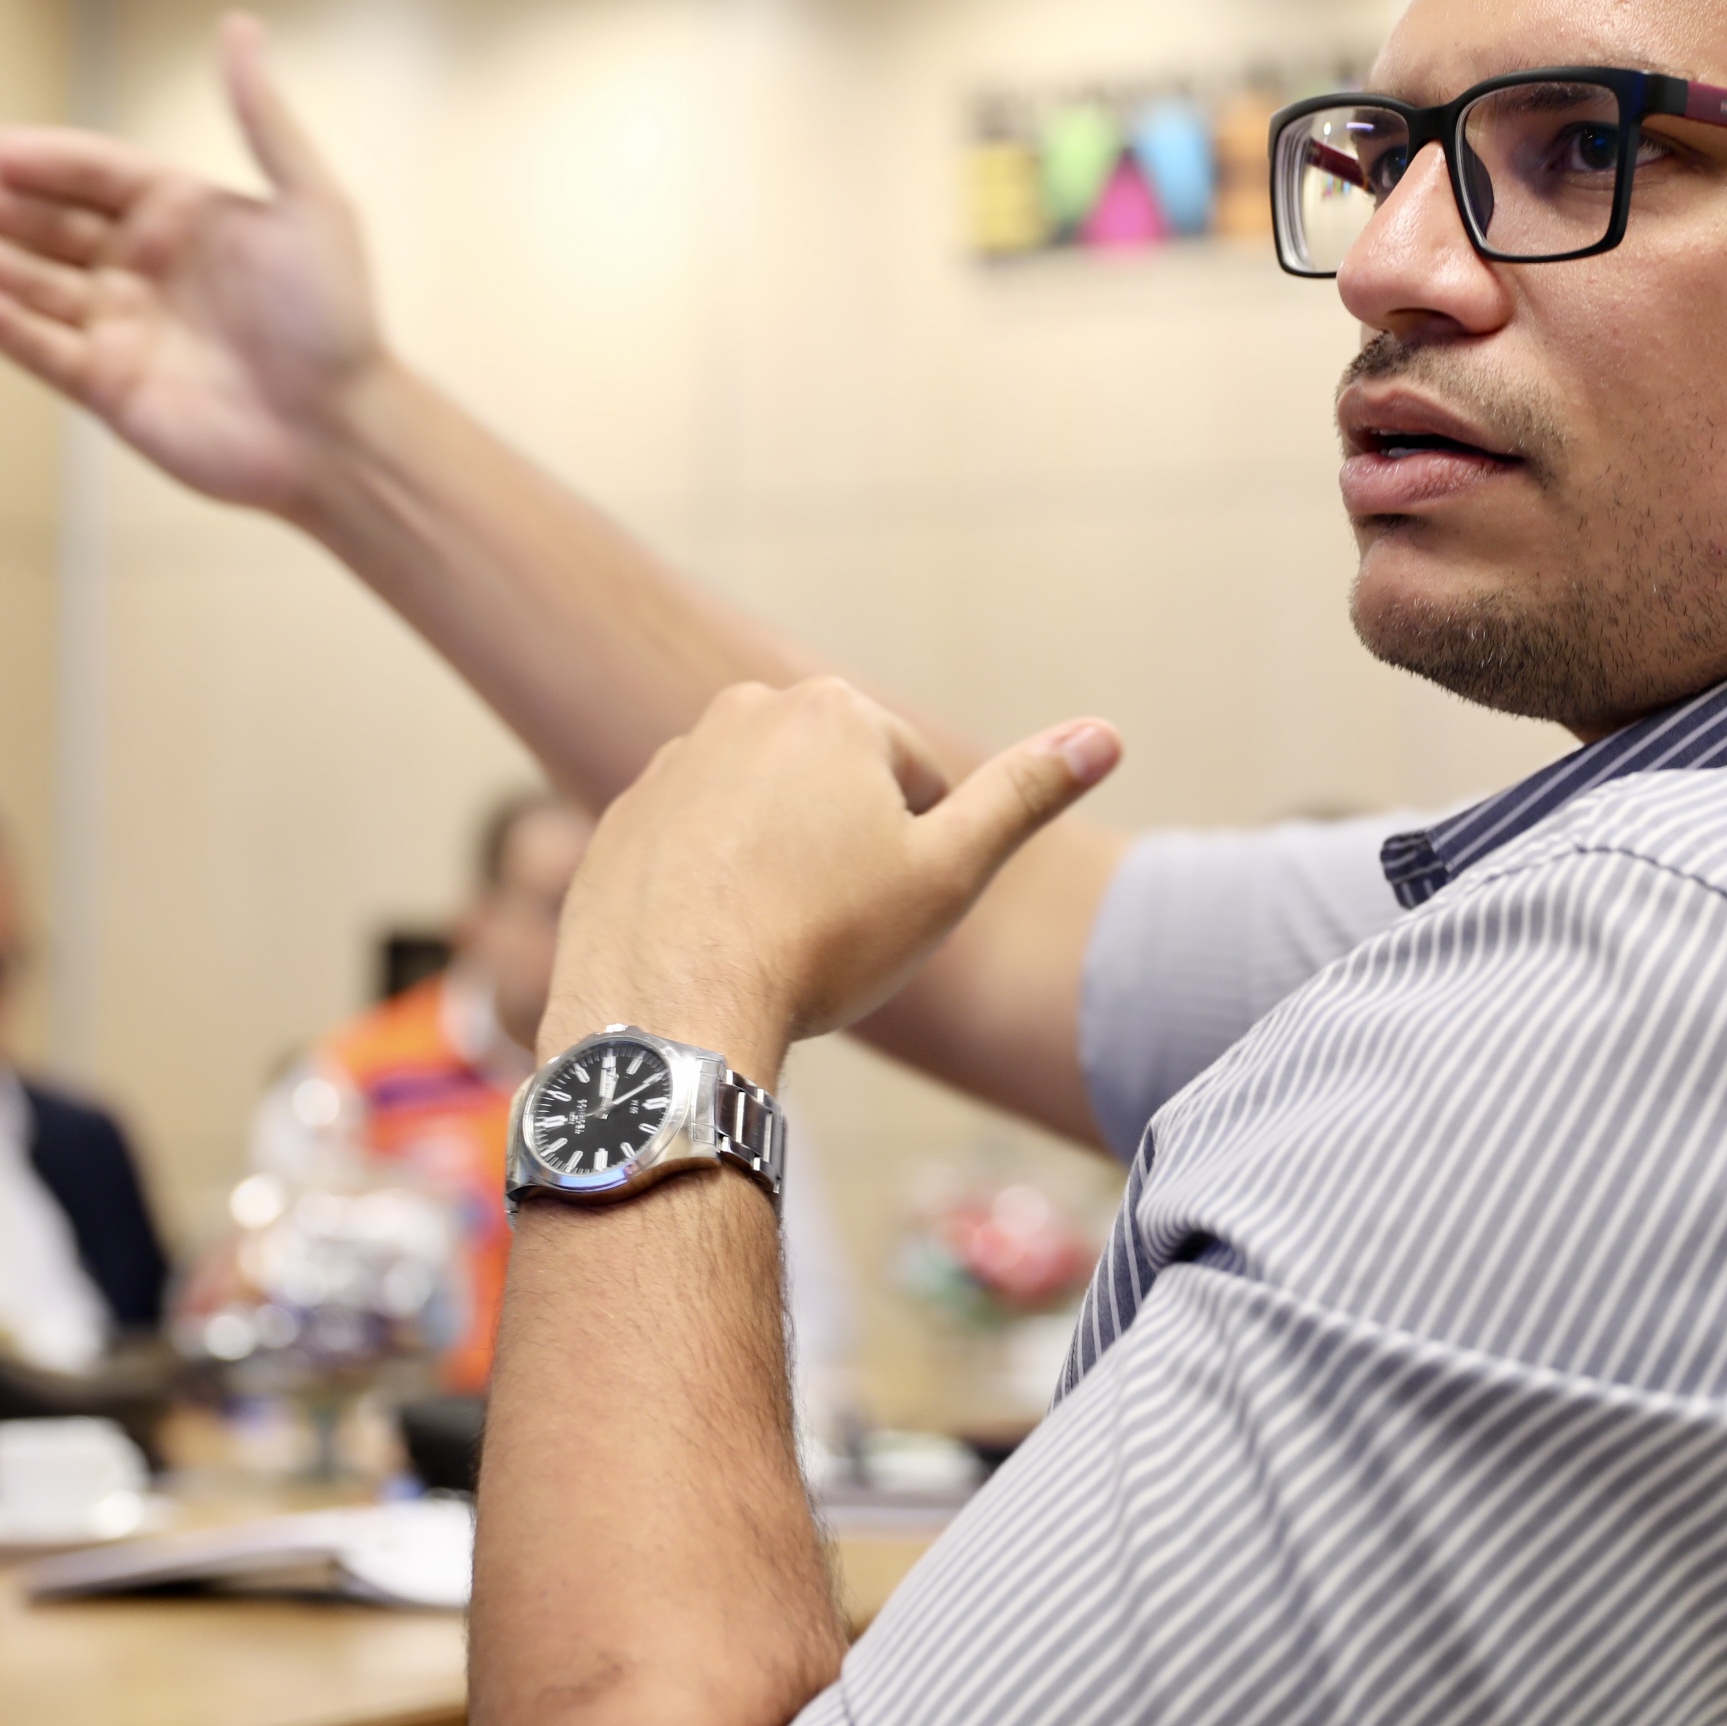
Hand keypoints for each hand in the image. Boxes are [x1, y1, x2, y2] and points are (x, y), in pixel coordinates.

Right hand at [0, 15, 387, 516]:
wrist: (342, 429)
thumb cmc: (337, 317)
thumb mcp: (309, 202)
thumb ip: (262, 116)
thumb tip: (240, 25)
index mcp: (184, 214)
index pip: (95, 173)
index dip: (42, 160)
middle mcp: (147, 265)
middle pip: (52, 224)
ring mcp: (124, 328)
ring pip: (37, 286)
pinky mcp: (110, 388)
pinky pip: (43, 351)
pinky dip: (5, 328)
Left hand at [541, 681, 1121, 1075]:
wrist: (670, 1014)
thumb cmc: (820, 943)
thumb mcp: (948, 874)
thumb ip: (1025, 797)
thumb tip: (1107, 735)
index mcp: (835, 711)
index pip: (917, 784)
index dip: (916, 858)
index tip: (878, 908)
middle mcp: (745, 713)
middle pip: (837, 793)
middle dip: (845, 853)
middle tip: (830, 928)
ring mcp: (672, 764)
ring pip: (764, 823)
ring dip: (777, 871)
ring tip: (768, 939)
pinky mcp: (619, 821)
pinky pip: (693, 854)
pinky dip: (710, 893)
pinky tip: (711, 947)